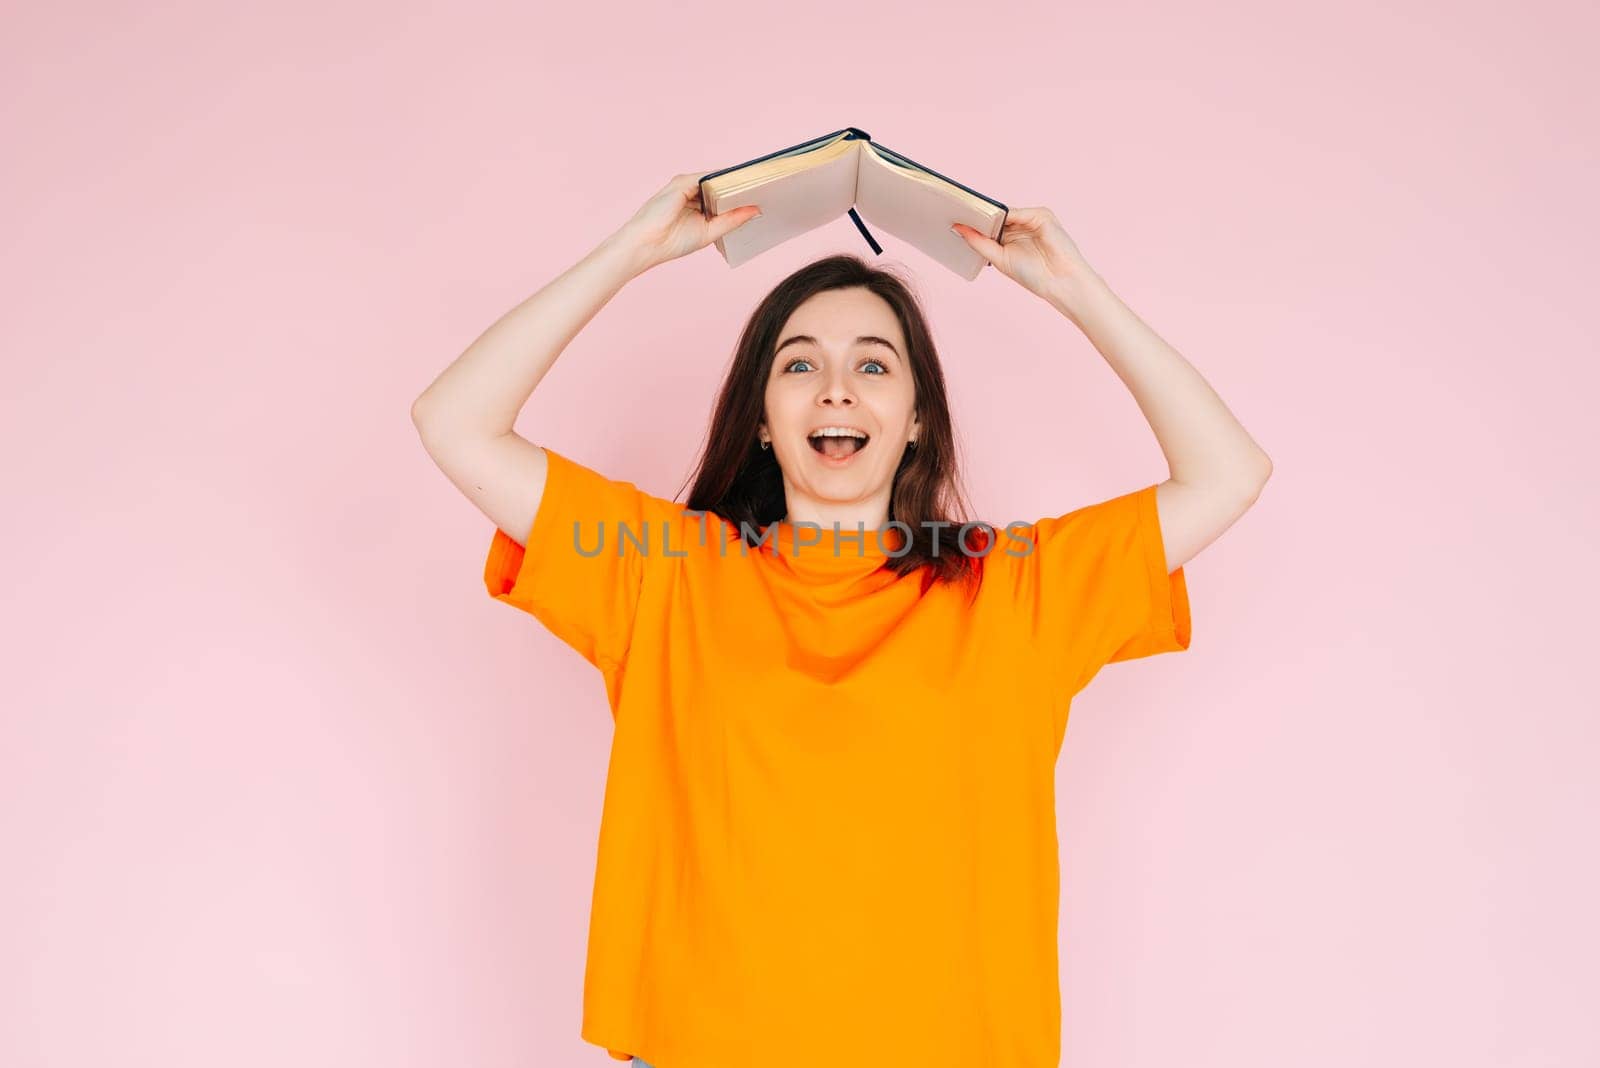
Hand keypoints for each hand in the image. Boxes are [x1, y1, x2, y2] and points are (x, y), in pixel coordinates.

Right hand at [610, 172, 761, 272]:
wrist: (646, 244)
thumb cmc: (672, 242)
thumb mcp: (710, 232)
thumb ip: (732, 220)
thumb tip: (756, 210)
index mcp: (699, 206)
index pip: (725, 196)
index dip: (742, 195)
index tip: (765, 195)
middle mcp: (693, 192)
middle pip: (723, 184)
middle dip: (743, 186)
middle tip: (771, 186)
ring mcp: (687, 185)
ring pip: (718, 178)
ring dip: (737, 180)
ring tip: (761, 182)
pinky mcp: (683, 181)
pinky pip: (709, 175)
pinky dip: (726, 177)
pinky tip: (742, 181)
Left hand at [951, 207, 1093, 299]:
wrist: (1061, 281)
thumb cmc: (1034, 275)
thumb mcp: (999, 258)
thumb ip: (980, 242)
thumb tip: (958, 229)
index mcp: (1010, 236)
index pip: (988, 225)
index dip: (971, 222)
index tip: (949, 218)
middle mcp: (1020, 225)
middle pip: (994, 215)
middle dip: (975, 214)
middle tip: (948, 210)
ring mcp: (1031, 219)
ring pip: (1003, 211)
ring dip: (985, 212)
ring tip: (962, 210)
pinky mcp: (1041, 215)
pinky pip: (1016, 211)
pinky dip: (1001, 213)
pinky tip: (985, 215)